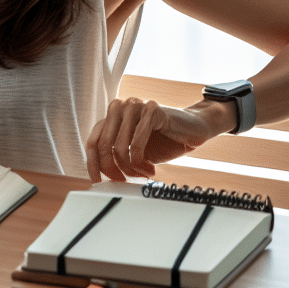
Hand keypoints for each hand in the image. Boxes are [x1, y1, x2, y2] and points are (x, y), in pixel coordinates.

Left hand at [84, 98, 218, 181]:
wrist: (196, 128)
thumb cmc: (166, 140)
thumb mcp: (135, 150)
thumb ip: (117, 155)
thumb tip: (100, 175)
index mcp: (112, 116)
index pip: (92, 142)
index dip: (92, 164)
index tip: (97, 181)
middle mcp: (119, 108)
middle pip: (102, 146)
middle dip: (111, 170)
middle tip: (123, 181)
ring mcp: (134, 106)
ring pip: (118, 148)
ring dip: (130, 169)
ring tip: (142, 175)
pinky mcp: (151, 111)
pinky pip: (136, 145)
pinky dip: (141, 163)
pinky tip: (151, 169)